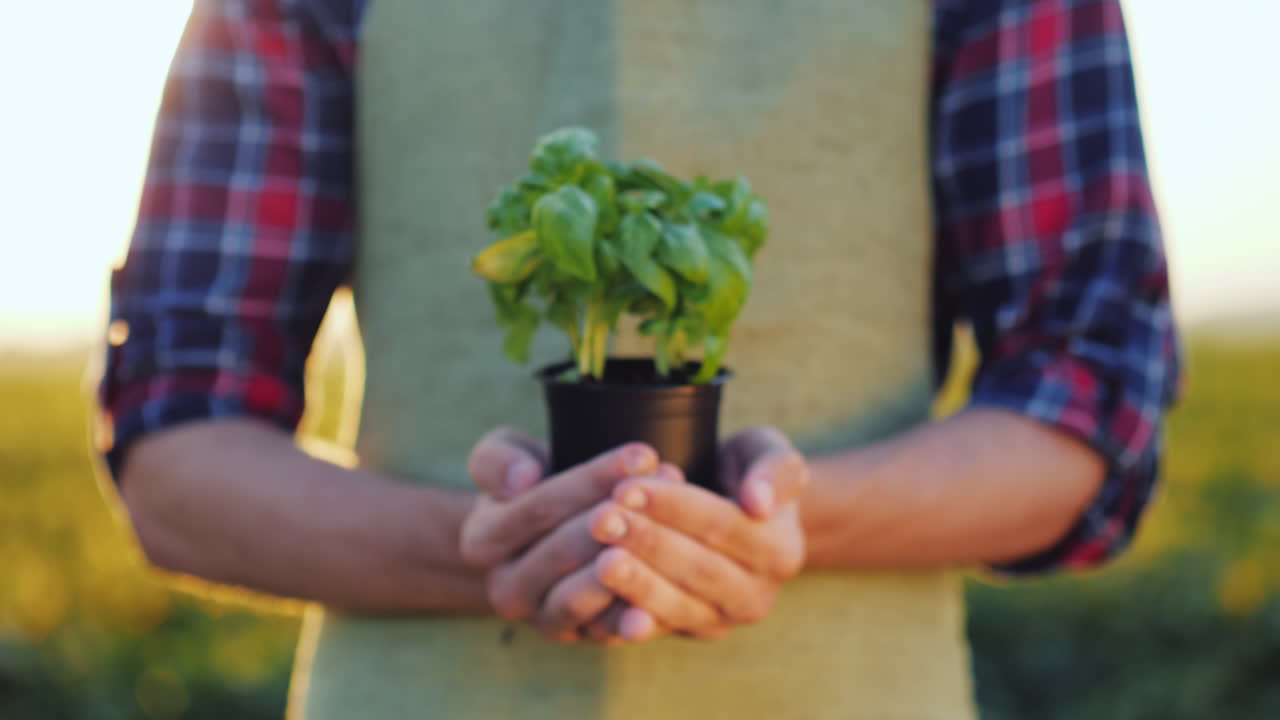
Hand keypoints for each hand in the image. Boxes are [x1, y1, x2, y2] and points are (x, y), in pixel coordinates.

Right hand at [460, 428, 663, 641]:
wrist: (545, 537)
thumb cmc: (532, 485)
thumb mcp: (503, 457)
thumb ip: (498, 460)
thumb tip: (523, 478)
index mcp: (481, 541)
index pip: (540, 506)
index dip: (593, 479)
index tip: (642, 455)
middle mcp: (505, 588)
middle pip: (564, 551)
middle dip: (617, 517)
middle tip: (663, 491)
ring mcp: (543, 619)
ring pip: (581, 596)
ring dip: (626, 563)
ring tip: (665, 532)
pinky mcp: (581, 638)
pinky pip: (607, 629)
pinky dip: (632, 612)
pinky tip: (659, 589)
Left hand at [587, 426, 809, 640]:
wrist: (736, 514)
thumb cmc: (747, 473)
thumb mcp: (770, 455)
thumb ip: (775, 471)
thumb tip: (758, 502)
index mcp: (781, 550)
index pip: (722, 525)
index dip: (675, 507)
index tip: (627, 487)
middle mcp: (757, 594)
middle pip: (697, 568)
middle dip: (646, 543)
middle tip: (600, 519)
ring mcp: (722, 620)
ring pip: (676, 605)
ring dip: (634, 582)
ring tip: (598, 558)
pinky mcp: (688, 633)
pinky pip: (657, 629)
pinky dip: (627, 618)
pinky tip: (600, 602)